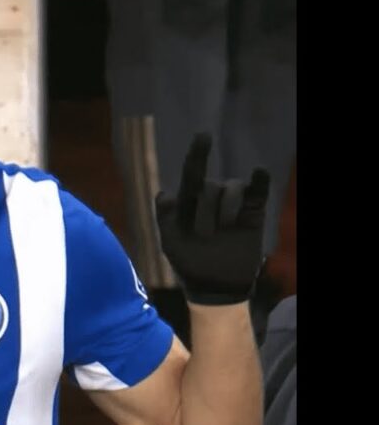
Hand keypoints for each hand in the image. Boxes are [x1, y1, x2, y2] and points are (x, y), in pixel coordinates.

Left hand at [155, 133, 269, 304]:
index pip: (192, 173)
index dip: (197, 154)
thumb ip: (165, 217)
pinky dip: (260, 182)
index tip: (204, 137)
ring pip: (231, 188)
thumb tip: (164, 193)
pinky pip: (258, 192)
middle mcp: (210, 198)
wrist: (216, 287)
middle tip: (205, 235)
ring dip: (226, 208)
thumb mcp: (170, 242)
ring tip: (225, 229)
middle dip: (207, 208)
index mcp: (188, 202)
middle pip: (210, 185)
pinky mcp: (253, 213)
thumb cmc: (188, 263)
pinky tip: (259, 173)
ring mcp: (233, 205)